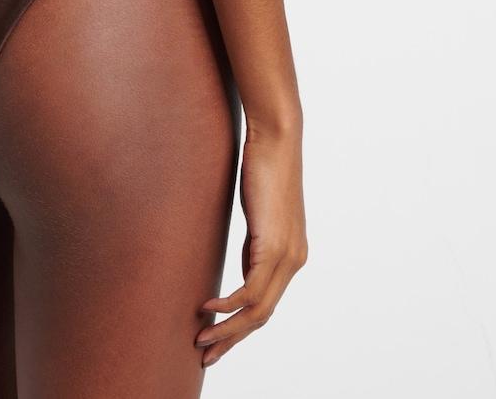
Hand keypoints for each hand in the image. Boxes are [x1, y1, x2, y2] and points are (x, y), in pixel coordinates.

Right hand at [195, 126, 306, 365]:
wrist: (277, 139)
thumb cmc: (264, 166)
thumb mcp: (258, 214)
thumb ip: (255, 244)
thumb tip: (243, 267)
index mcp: (291, 256)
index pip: (265, 304)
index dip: (240, 326)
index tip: (215, 339)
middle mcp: (294, 261)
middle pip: (262, 315)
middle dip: (232, 340)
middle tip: (206, 356)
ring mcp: (287, 256)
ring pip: (258, 310)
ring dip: (228, 330)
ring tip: (201, 340)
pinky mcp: (273, 245)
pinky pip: (251, 290)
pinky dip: (229, 305)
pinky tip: (208, 308)